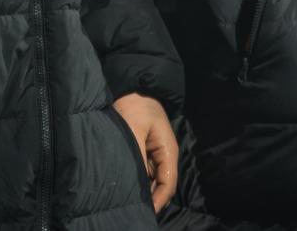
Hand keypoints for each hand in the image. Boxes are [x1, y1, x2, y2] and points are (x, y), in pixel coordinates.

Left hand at [112, 91, 177, 213]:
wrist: (129, 86)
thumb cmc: (134, 106)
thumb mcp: (133, 132)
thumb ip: (136, 158)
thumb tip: (137, 184)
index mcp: (168, 150)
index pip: (168, 183)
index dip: (159, 199)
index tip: (146, 210)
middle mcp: (164, 154)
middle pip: (162, 184)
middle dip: (151, 197)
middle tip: (135, 208)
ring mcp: (155, 152)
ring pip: (153, 179)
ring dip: (145, 189)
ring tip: (130, 200)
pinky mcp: (145, 149)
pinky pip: (145, 170)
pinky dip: (139, 178)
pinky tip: (128, 184)